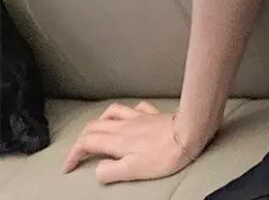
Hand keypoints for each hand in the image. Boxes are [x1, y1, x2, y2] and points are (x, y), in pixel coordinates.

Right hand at [61, 100, 207, 183]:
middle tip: (79, 152)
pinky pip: (135, 108)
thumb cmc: (163, 155)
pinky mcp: (153, 114)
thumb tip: (97, 169)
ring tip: (98, 130)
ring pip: (112, 112)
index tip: (69, 166)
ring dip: (100, 120)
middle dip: (82, 138)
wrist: (189, 134)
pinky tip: (129, 116)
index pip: (86, 142)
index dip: (73, 154)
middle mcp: (125, 125)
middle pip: (95, 125)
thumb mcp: (132, 171)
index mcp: (117, 140)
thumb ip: (110, 171)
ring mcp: (139, 117)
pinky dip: (126, 112)